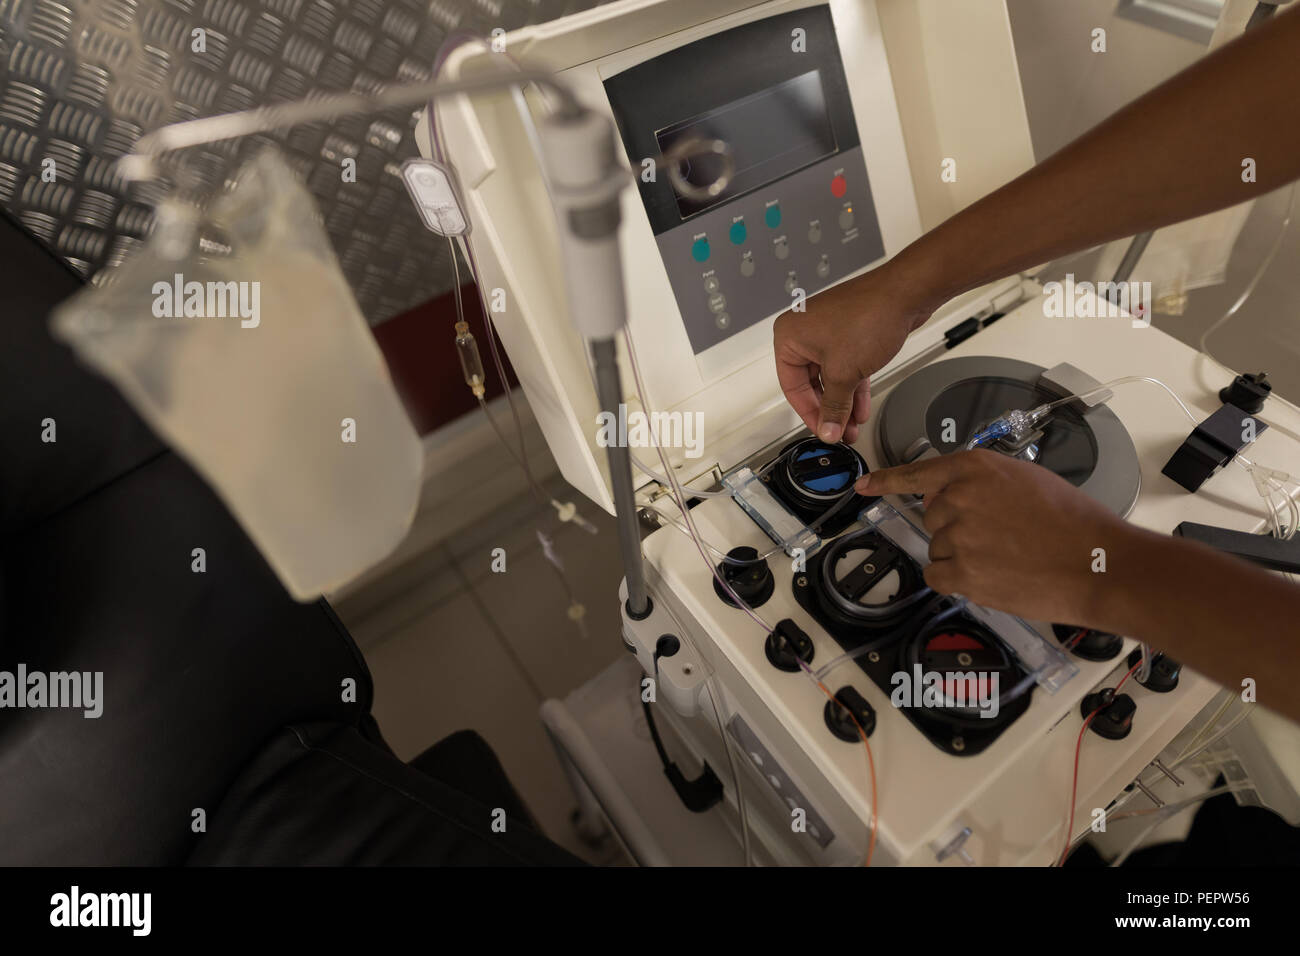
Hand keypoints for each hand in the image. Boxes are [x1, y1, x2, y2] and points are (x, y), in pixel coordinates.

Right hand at [773, 260, 933, 443]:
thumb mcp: (844, 373)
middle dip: (829, 409)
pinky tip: (861, 407)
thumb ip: (834, 406)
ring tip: (852, 424)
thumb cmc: (870, 315)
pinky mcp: (850, 333)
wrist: (906, 294)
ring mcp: (828, 332)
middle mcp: (805, 331)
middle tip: (838, 430)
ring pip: (832, 377)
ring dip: (843, 402)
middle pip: (812, 383)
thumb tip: (828, 428)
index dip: (809, 413)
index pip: (791, 386)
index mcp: (789, 335)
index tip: (823, 430)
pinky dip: (853, 387)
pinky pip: (846, 366)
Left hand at [857, 450, 1145, 626]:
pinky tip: (993, 576)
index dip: (888, 481)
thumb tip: (950, 495)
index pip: (918, 473)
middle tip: (1000, 537)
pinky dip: (959, 581)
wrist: (1097, 562)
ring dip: (963, 556)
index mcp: (975, 468)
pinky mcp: (962, 573)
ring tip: (1007, 557)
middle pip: (933, 517)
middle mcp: (960, 498)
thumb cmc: (1073, 522)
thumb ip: (982, 483)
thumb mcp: (1026, 480)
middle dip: (958, 528)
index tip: (865, 486)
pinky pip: (939, 576)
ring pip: (939, 548)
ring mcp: (958, 536)